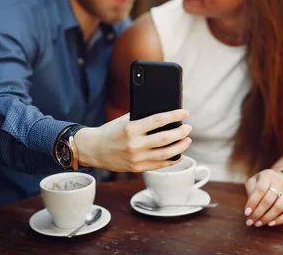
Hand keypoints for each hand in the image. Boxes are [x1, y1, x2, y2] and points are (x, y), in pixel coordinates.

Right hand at [74, 110, 191, 171]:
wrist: (93, 150)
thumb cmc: (111, 131)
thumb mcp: (125, 120)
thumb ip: (143, 118)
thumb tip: (166, 117)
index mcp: (131, 128)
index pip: (158, 120)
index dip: (174, 116)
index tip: (185, 113)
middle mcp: (134, 144)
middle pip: (165, 138)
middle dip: (181, 132)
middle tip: (188, 128)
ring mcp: (136, 158)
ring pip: (166, 153)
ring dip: (180, 147)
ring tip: (187, 140)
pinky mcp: (137, 168)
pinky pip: (159, 164)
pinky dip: (172, 159)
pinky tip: (179, 153)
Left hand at [244, 169, 282, 226]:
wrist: (282, 178)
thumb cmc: (263, 183)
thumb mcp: (254, 182)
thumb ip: (250, 193)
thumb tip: (249, 211)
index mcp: (268, 175)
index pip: (260, 190)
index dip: (253, 202)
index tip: (246, 213)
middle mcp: (280, 182)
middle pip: (269, 200)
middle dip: (258, 213)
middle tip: (251, 222)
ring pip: (279, 208)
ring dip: (267, 218)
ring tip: (258, 223)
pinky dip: (280, 220)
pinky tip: (270, 223)